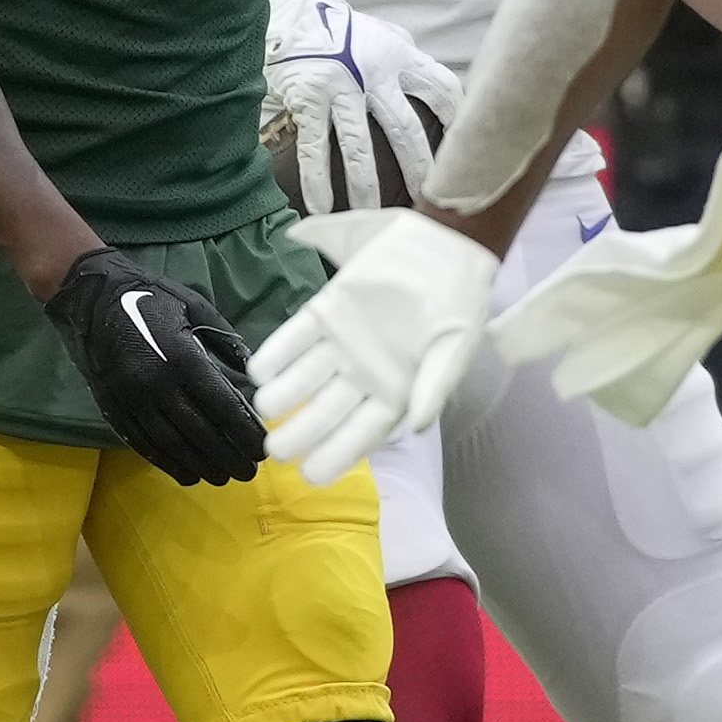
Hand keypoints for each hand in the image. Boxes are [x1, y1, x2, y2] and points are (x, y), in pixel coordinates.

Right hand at [45, 248, 271, 485]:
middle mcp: (155, 384)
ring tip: (224, 477)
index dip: (244, 431)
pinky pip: (143, 443)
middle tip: (250, 472)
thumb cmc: (149, 296)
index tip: (263, 448)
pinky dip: (166, 462)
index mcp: (181, 357)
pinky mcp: (112, 407)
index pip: (221, 404)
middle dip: (228, 455)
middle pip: (199, 431)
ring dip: (200, 464)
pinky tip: (187, 474)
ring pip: (171, 443)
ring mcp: (131, 399)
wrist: (88, 296)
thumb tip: (254, 372)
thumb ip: (225, 339)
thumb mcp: (195, 306)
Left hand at [249, 211, 502, 483]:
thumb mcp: (456, 347)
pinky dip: (278, 352)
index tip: (313, 474)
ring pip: (306, 377)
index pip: (363, 431)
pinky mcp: (328, 310)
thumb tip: (417, 426)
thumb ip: (435, 387)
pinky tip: (260, 371)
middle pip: (326, 410)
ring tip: (266, 408)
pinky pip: (297, 336)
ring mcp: (342, 342)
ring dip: (284, 394)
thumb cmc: (460, 302)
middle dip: (301, 431)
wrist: (450, 246)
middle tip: (278, 449)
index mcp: (395, 390)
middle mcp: (362, 372)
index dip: (338, 454)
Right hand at [261, 0, 469, 217]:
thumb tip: (440, 92)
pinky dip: (317, 180)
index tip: (465, 150)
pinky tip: (320, 207)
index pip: (442, 89)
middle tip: (427, 203)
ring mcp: (338, 87)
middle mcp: (372, 72)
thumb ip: (409, 61)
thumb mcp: (382, 35)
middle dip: (418, 169)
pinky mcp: (307, 99)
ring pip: (358, 146)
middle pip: (404, 129)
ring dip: (366, 186)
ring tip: (375, 217)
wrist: (289, 12)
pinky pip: (314, 147)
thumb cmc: (342, 30)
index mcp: (398, 56)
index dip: (457, 120)